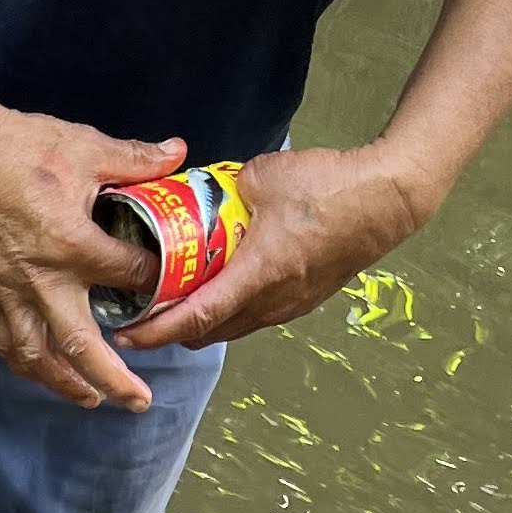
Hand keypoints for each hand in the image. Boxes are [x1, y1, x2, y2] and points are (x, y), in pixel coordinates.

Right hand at [0, 102, 188, 411]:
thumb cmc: (18, 147)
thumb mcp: (85, 146)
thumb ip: (134, 159)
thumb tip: (177, 152)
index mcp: (72, 243)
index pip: (129, 276)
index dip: (156, 281)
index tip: (171, 284)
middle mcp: (42, 280)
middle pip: (82, 346)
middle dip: (113, 379)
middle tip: (140, 401)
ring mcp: (10, 293)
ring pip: (39, 358)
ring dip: (67, 385)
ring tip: (93, 400)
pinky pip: (8, 344)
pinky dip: (29, 367)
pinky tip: (46, 376)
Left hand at [124, 138, 435, 351]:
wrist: (386, 199)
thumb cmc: (328, 186)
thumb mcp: (262, 177)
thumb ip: (225, 190)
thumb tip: (203, 195)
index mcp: (256, 277)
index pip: (193, 318)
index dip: (155, 331)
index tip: (125, 335)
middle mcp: (270, 303)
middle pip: (205, 333)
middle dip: (168, 331)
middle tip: (139, 315)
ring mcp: (288, 307)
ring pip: (229, 328)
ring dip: (199, 323)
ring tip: (173, 303)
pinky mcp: (301, 300)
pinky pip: (253, 317)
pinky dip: (227, 311)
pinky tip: (217, 289)